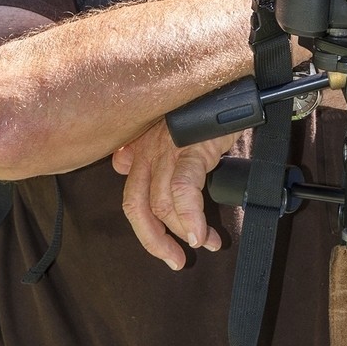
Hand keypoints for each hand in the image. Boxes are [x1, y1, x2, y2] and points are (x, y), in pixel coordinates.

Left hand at [112, 120, 235, 270]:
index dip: (145, 228)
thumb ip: (148, 151)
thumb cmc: (200, 110)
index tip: (166, 245)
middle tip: (176, 260)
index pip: (132, 196)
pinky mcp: (190, 150)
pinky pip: (184, 191)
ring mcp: (167, 150)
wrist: (225, 86)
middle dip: (155, 240)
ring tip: (205, 243)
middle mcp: (147, 152)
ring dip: (183, 232)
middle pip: (138, 206)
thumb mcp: (169, 131)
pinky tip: (201, 234)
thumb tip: (121, 164)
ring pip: (162, 204)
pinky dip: (191, 218)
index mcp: (139, 150)